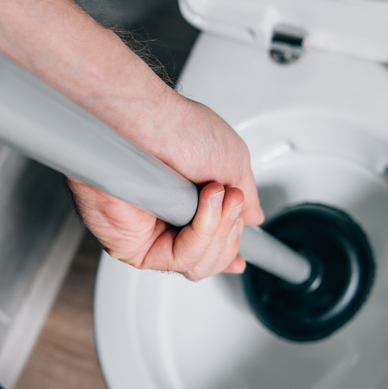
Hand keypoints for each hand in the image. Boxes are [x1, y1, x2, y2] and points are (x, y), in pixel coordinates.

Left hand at [68, 95, 263, 279]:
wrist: (151, 123)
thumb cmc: (181, 130)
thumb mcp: (233, 162)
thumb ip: (244, 197)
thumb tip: (253, 217)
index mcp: (188, 207)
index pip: (209, 246)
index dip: (227, 251)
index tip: (239, 258)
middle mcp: (166, 225)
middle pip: (210, 261)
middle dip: (231, 234)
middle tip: (232, 201)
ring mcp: (151, 237)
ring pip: (198, 265)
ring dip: (219, 231)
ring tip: (216, 196)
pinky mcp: (135, 247)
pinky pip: (179, 259)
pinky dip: (201, 234)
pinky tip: (202, 206)